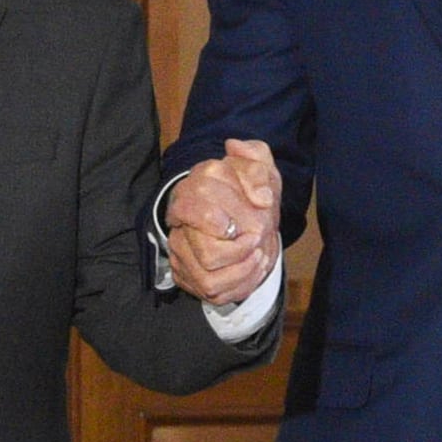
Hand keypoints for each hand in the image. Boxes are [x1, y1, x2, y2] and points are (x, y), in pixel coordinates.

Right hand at [163, 139, 284, 303]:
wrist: (249, 224)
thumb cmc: (253, 197)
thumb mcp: (261, 172)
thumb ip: (253, 157)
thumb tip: (234, 151)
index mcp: (192, 190)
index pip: (193, 205)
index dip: (225, 214)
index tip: (259, 208)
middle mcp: (179, 223)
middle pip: (205, 249)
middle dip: (241, 248)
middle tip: (260, 234)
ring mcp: (181, 251)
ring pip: (208, 274)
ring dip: (243, 267)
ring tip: (260, 253)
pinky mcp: (187, 275)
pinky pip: (213, 289)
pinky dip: (241, 282)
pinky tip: (255, 266)